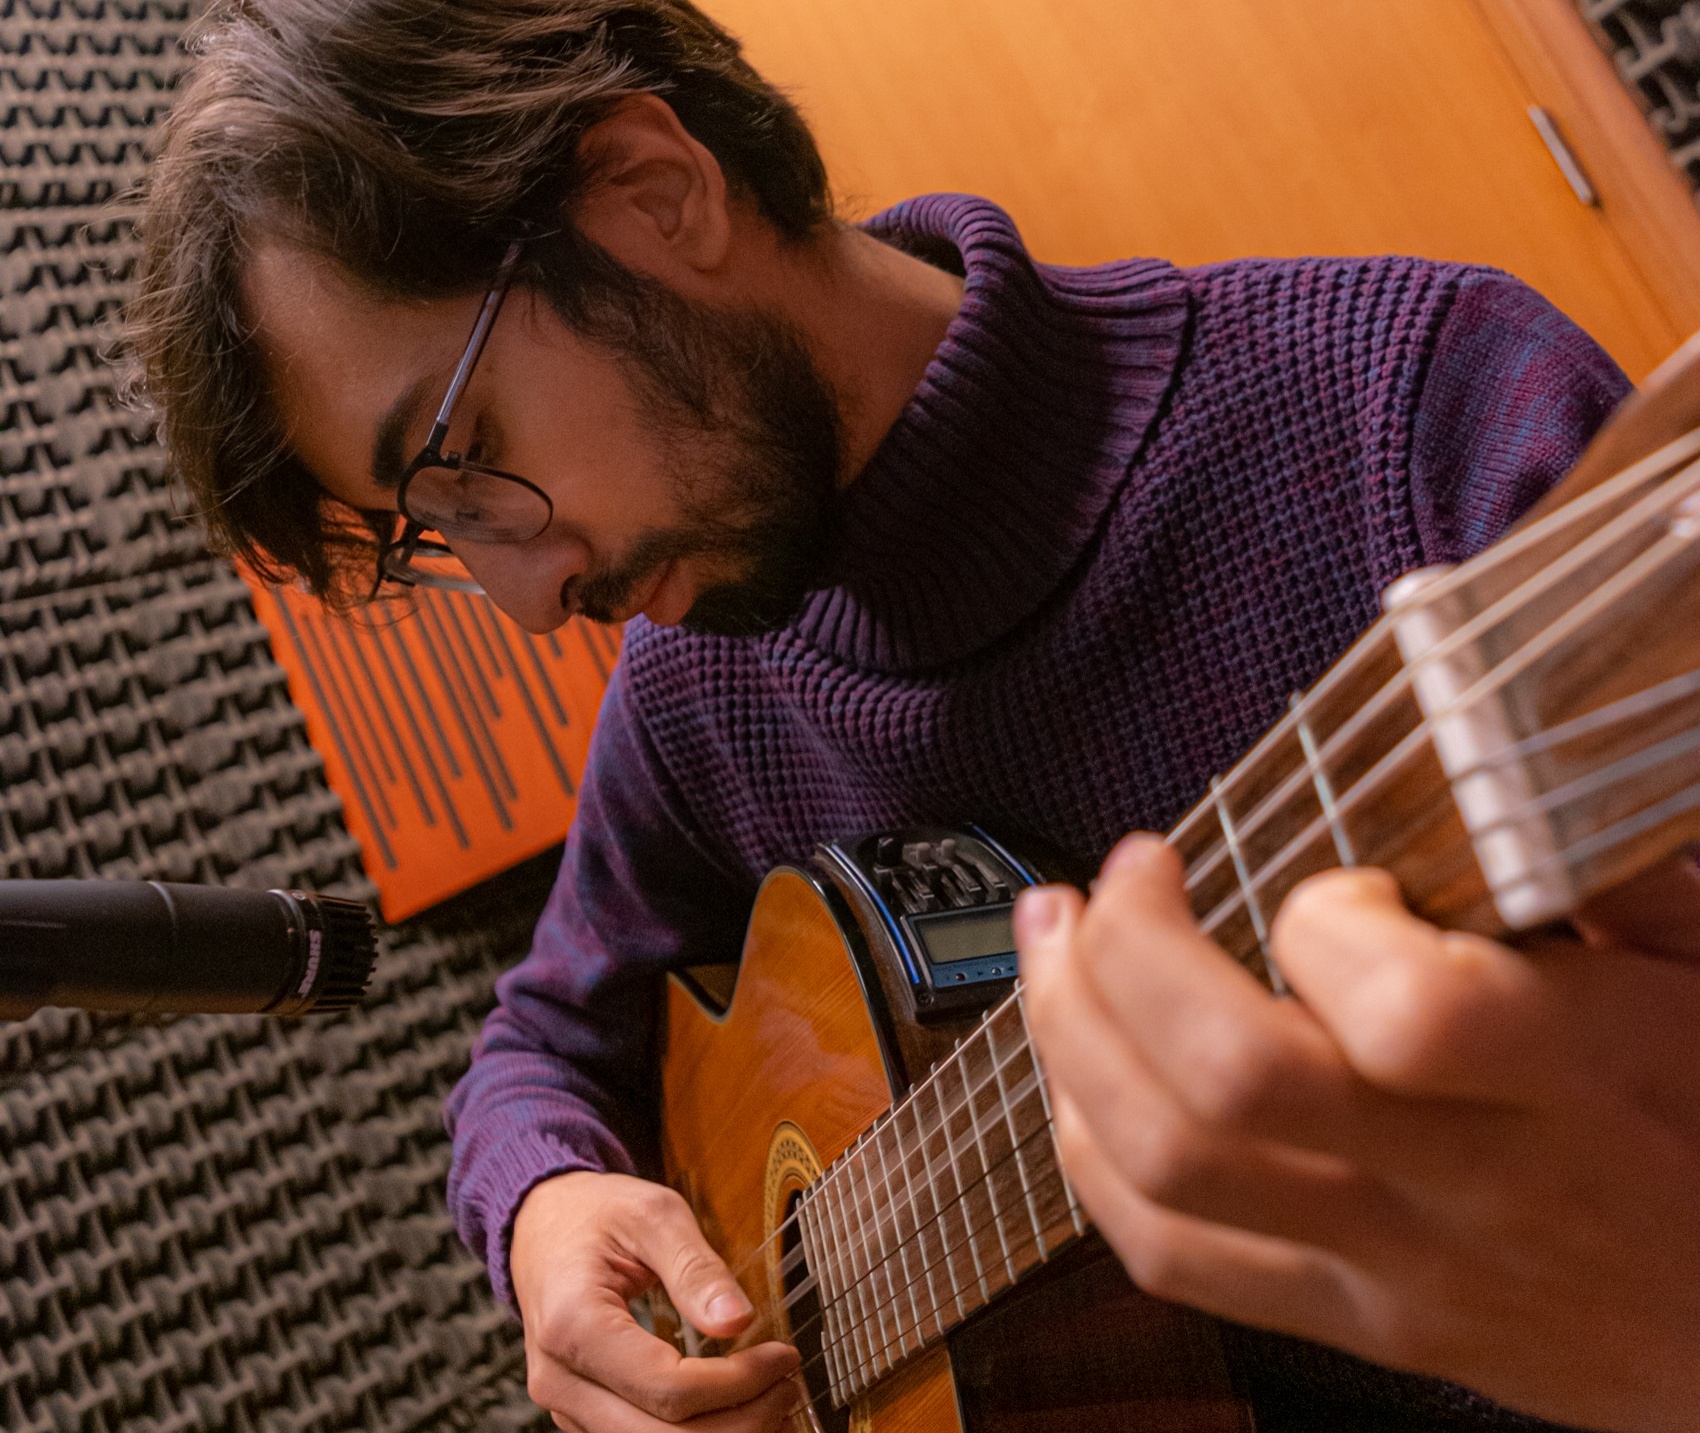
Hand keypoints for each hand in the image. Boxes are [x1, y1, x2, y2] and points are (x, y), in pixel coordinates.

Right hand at [510, 1171, 800, 1430]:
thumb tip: (740, 1321)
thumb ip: (696, 1268)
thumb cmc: (594, 1213)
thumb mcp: (652, 1214)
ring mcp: (566, 1403)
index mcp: (573, 1325)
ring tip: (769, 1401)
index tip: (783, 1356)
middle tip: (787, 1387)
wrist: (541, 1222)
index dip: (739, 1382)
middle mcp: (560, 1379)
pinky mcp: (581, 1412)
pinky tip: (733, 1412)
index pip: (668, 1388)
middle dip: (739, 1422)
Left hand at [1016, 835, 1699, 1432]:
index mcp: (1574, 1081)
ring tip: (1054, 944)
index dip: (1327, 920)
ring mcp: (1394, 1268)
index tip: (1327, 881)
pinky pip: (1170, 1259)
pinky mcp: (1350, 1324)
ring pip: (1166, 1172)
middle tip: (1115, 874)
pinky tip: (1078, 1071)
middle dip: (1126, 953)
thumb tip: (1496, 747)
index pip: (1407, 1013)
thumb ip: (1603, 864)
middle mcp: (1468, 1189)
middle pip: (1230, 1086)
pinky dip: (1089, 1154)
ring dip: (1070, 1036)